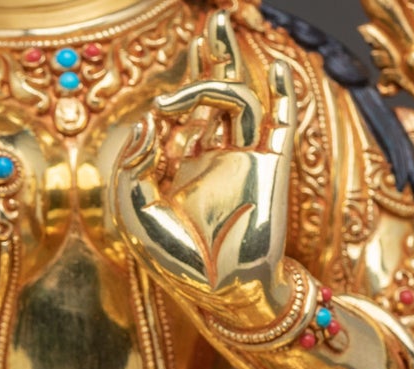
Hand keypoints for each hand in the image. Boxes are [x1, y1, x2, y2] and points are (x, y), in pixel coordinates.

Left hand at [113, 12, 295, 324]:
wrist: (227, 295)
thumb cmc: (180, 265)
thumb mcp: (135, 217)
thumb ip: (132, 167)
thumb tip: (150, 120)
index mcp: (177, 170)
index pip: (174, 119)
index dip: (164, 108)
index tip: (155, 124)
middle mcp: (211, 158)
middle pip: (212, 96)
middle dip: (210, 59)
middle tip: (212, 21)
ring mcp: (243, 159)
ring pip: (238, 100)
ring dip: (222, 73)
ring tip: (209, 52)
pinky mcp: (270, 167)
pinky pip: (279, 121)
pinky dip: (281, 93)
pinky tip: (277, 67)